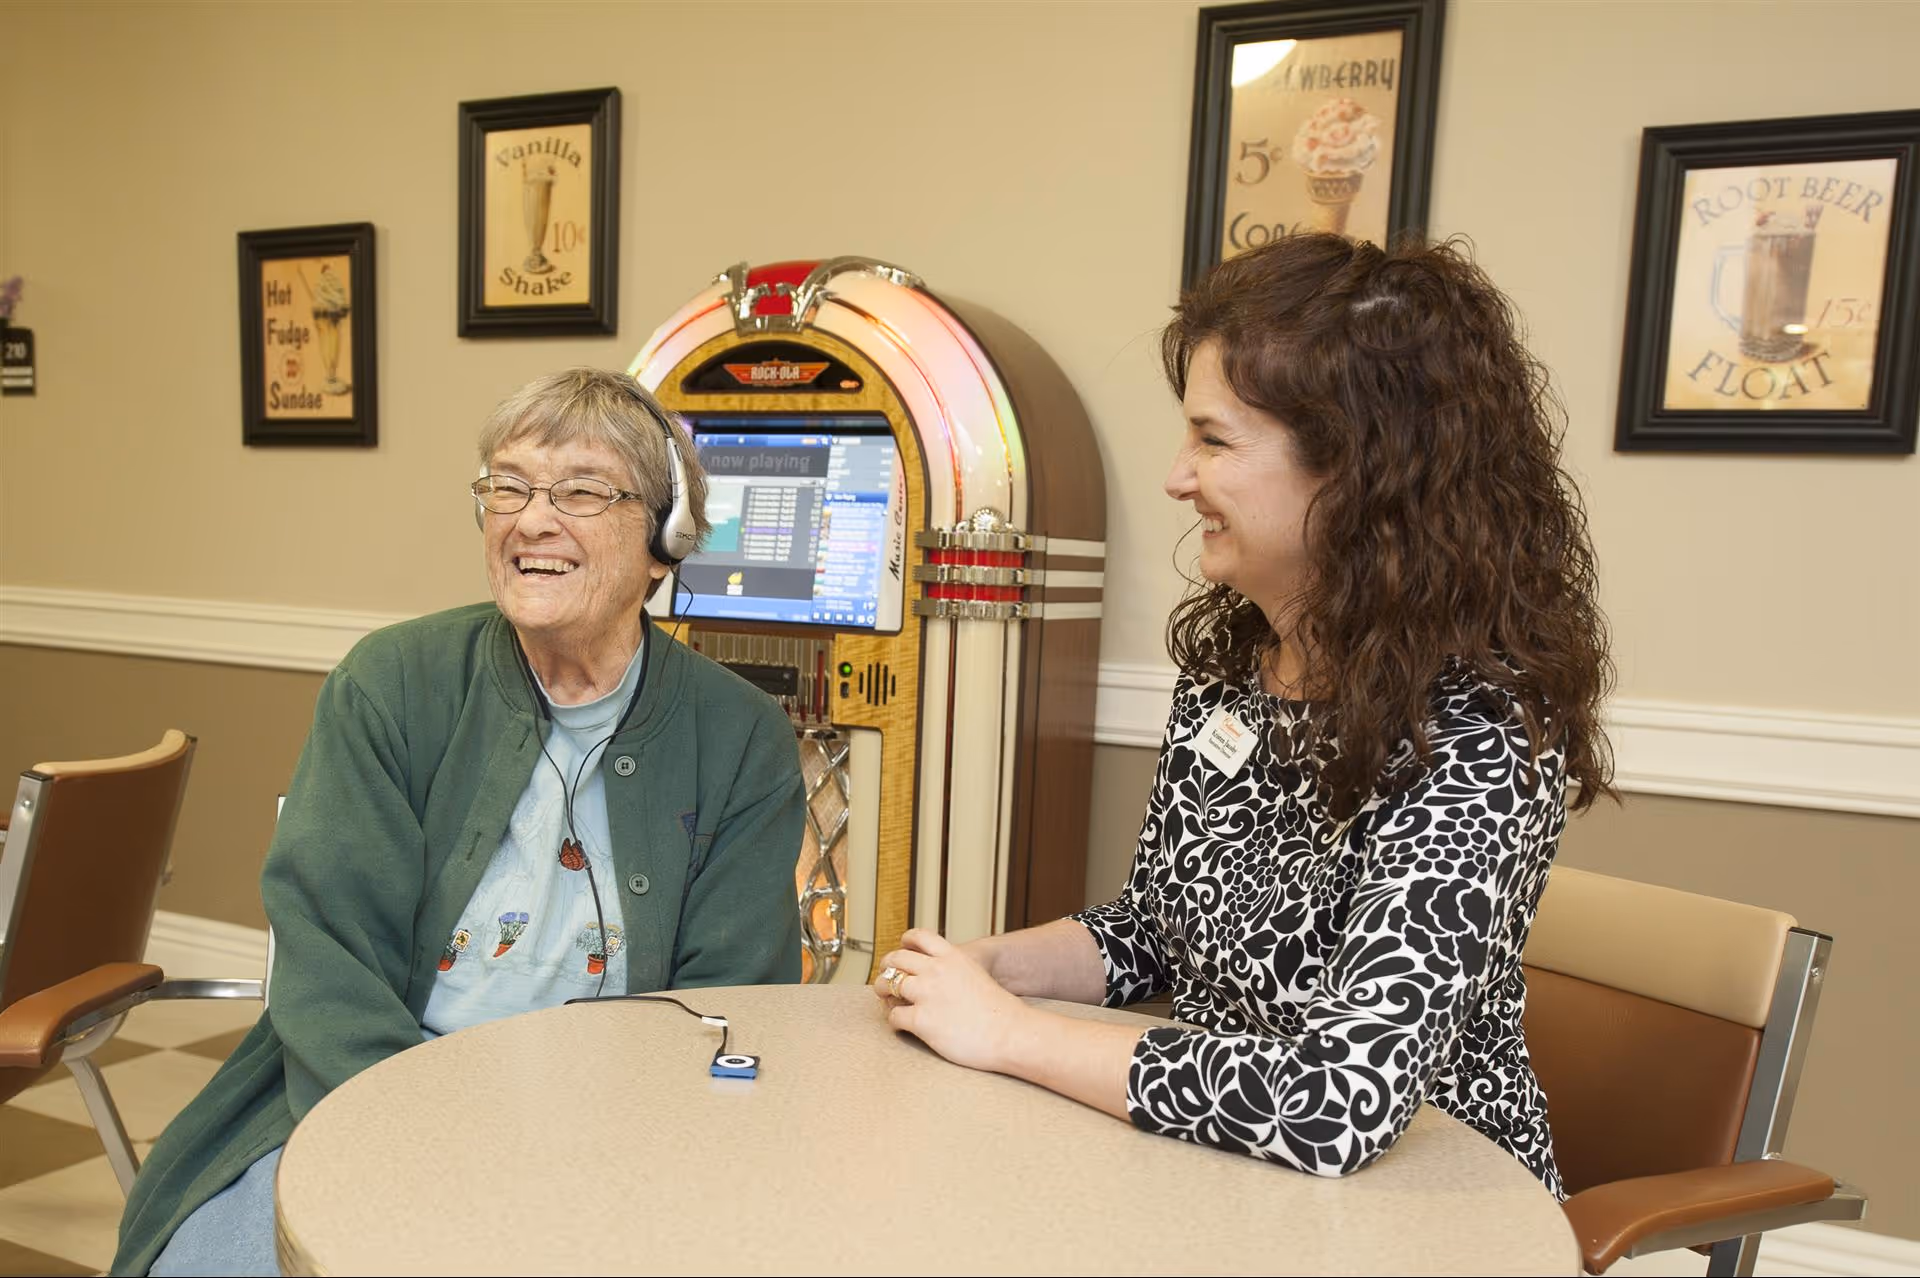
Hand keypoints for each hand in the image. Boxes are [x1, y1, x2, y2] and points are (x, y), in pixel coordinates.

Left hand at [872, 928, 1035, 1073]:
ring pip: (888, 985)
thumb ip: (954, 970)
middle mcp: (936, 970)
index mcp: (952, 956)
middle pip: (896, 959)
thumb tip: (934, 976)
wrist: (1011, 1034)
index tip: (902, 950)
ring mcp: (927, 994)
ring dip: (883, 992)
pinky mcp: (921, 1020)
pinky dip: (894, 1021)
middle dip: (887, 968)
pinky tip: (903, 1025)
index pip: (919, 936)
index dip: (905, 942)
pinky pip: (894, 1016)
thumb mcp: (976, 974)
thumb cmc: (998, 1012)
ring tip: (887, 1000)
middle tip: (886, 978)